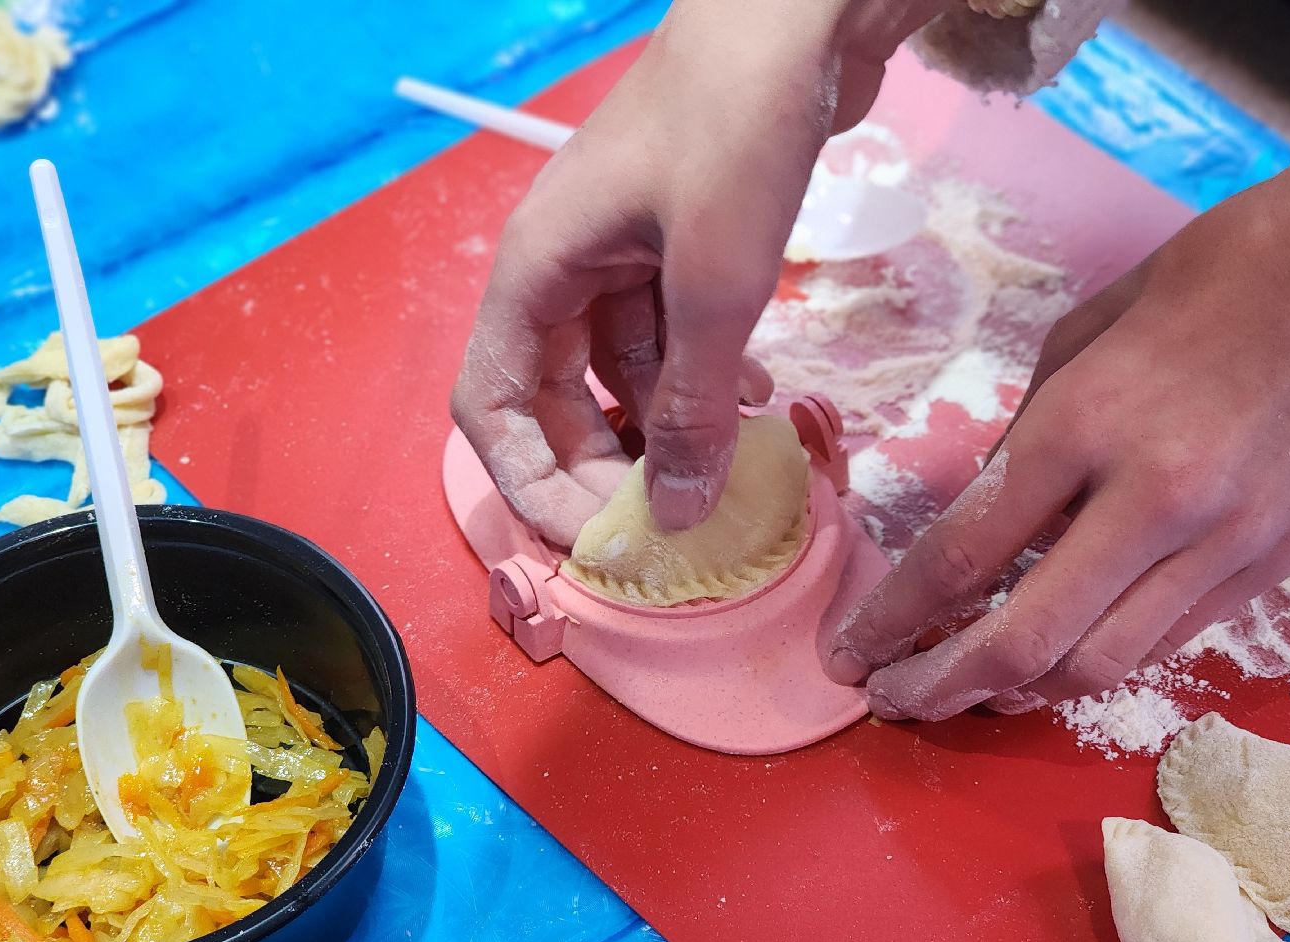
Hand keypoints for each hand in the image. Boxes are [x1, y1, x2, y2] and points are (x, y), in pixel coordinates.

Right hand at [452, 0, 950, 545]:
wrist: (797, 11)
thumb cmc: (736, 134)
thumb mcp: (714, 285)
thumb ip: (692, 405)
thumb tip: (678, 513)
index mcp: (535, 273)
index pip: (493, 407)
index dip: (531, 485)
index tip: (597, 541)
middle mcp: (561, 271)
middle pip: (554, 402)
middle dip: (604, 468)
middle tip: (672, 521)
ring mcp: (617, 257)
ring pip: (618, 375)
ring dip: (663, 426)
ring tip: (728, 464)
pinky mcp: (670, 246)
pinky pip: (666, 337)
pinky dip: (698, 378)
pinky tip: (754, 399)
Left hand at [826, 113, 1289, 719]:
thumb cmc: (1219, 274)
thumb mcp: (1086, 335)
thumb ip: (1028, 438)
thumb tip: (985, 518)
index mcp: (1086, 425)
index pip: (961, 556)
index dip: (891, 620)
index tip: (846, 653)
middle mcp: (1152, 501)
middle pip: (1024, 639)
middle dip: (940, 685)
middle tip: (890, 701)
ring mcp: (1224, 543)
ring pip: (1100, 666)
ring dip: (1016, 692)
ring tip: (964, 690)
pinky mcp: (1274, 565)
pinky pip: (1167, 644)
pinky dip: (1097, 664)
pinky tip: (1053, 663)